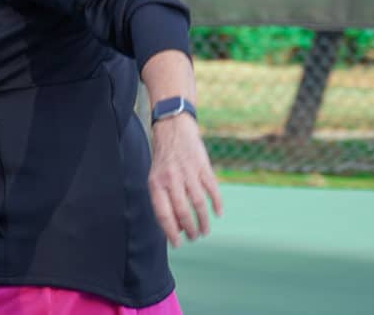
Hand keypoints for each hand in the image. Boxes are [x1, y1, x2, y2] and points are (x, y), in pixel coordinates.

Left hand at [148, 117, 222, 247]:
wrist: (173, 129)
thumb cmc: (163, 160)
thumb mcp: (155, 178)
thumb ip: (163, 201)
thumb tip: (175, 228)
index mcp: (157, 184)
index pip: (163, 214)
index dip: (171, 232)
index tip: (178, 244)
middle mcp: (172, 179)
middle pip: (183, 212)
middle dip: (190, 230)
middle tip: (193, 238)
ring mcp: (189, 173)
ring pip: (199, 204)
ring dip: (203, 221)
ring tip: (204, 232)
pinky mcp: (203, 167)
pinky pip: (212, 190)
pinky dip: (217, 204)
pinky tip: (218, 214)